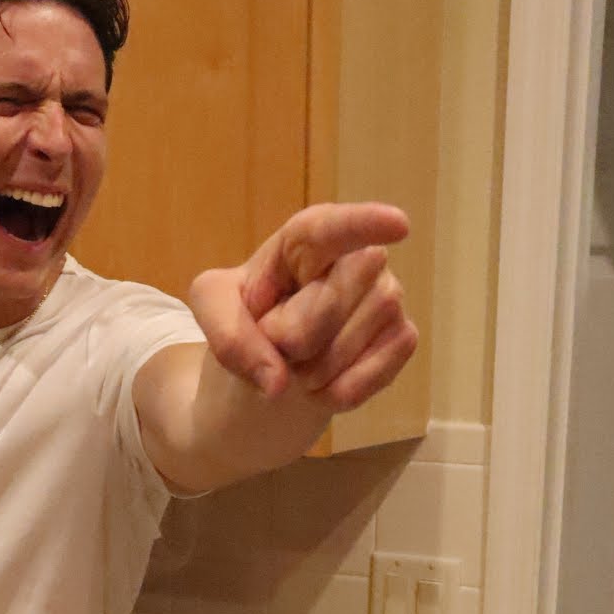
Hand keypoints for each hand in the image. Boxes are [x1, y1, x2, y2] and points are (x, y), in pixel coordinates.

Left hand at [189, 202, 417, 410]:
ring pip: (354, 337)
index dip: (363, 224)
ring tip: (300, 362)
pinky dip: (341, 389)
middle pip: (331, 299)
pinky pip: (376, 371)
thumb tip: (277, 382)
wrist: (269, 375)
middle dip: (294, 336)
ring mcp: (386, 295)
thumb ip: (226, 334)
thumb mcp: (211, 310)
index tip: (398, 224)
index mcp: (303, 241)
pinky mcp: (402, 336)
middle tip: (278, 341)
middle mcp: (356, 258)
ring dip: (314, 367)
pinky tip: (324, 384)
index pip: (331, 228)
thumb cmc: (245, 322)